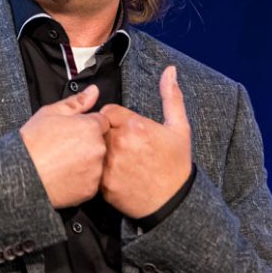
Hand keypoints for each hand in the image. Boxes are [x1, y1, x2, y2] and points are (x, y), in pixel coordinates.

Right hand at [20, 84, 109, 208]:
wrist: (22, 173)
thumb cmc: (33, 143)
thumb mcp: (50, 113)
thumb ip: (77, 102)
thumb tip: (94, 91)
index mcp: (91, 127)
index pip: (102, 122)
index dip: (87, 126)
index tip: (73, 132)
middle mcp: (98, 148)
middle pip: (101, 142)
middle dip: (88, 143)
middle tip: (65, 148)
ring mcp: (96, 170)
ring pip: (97, 162)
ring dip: (86, 162)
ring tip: (63, 162)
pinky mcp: (91, 189)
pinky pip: (91, 181)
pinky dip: (81, 179)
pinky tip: (65, 175)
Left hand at [100, 66, 191, 217]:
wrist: (173, 203)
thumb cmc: (176, 164)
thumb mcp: (179, 128)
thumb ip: (171, 96)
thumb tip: (170, 70)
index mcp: (135, 125)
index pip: (108, 111)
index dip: (115, 119)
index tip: (125, 129)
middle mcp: (120, 143)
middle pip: (98, 129)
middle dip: (105, 134)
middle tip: (122, 147)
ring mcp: (110, 164)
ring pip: (93, 149)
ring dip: (100, 152)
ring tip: (119, 161)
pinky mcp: (103, 184)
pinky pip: (92, 170)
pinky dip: (99, 172)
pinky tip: (115, 175)